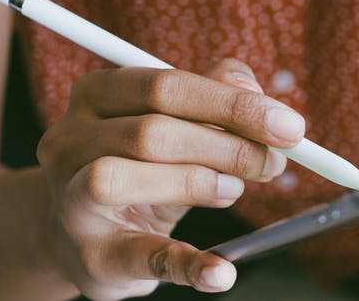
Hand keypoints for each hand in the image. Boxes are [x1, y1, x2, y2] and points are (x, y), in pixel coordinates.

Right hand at [35, 59, 303, 299]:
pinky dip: (187, 263)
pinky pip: (139, 256)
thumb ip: (213, 97)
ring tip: (234, 192)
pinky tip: (222, 271)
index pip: (166, 86)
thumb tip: (255, 91)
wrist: (80, 233)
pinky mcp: (92, 255)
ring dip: (195, 182)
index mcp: (96, 95)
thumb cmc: (138, 167)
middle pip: (150, 131)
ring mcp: (69, 199)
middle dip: (226, 145)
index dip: (233, 104)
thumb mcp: (172, 124)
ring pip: (120, 177)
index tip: (289, 126)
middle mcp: (70, 140)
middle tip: (273, 163)